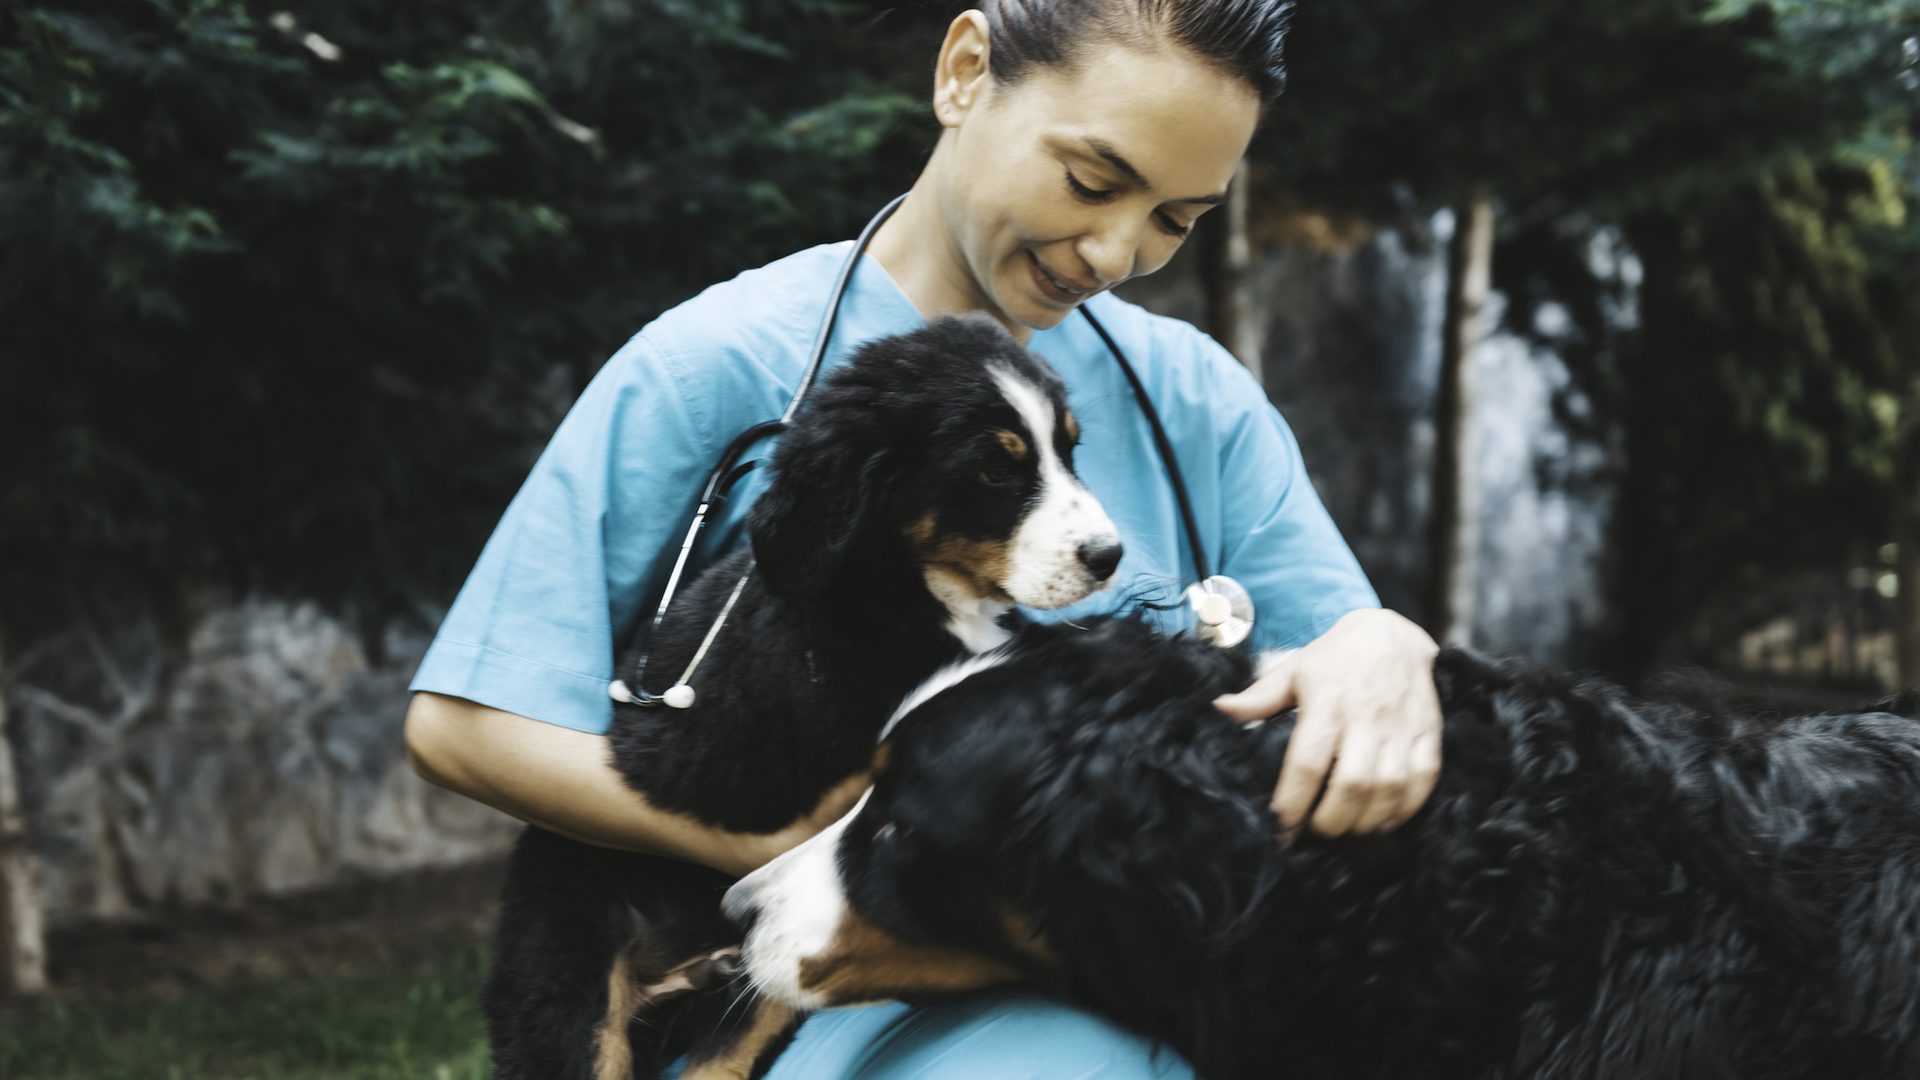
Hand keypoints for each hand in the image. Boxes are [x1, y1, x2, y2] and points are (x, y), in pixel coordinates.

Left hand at [1213, 608, 1440, 838]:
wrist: (1394, 634)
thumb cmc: (1336, 657)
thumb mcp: (1293, 669)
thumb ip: (1259, 697)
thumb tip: (1220, 709)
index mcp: (1327, 701)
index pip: (1308, 762)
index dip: (1292, 803)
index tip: (1280, 830)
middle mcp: (1366, 715)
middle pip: (1352, 783)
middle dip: (1332, 819)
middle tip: (1317, 830)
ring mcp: (1401, 725)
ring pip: (1390, 786)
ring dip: (1368, 819)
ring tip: (1349, 828)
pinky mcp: (1428, 731)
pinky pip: (1425, 777)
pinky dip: (1407, 807)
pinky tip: (1386, 820)